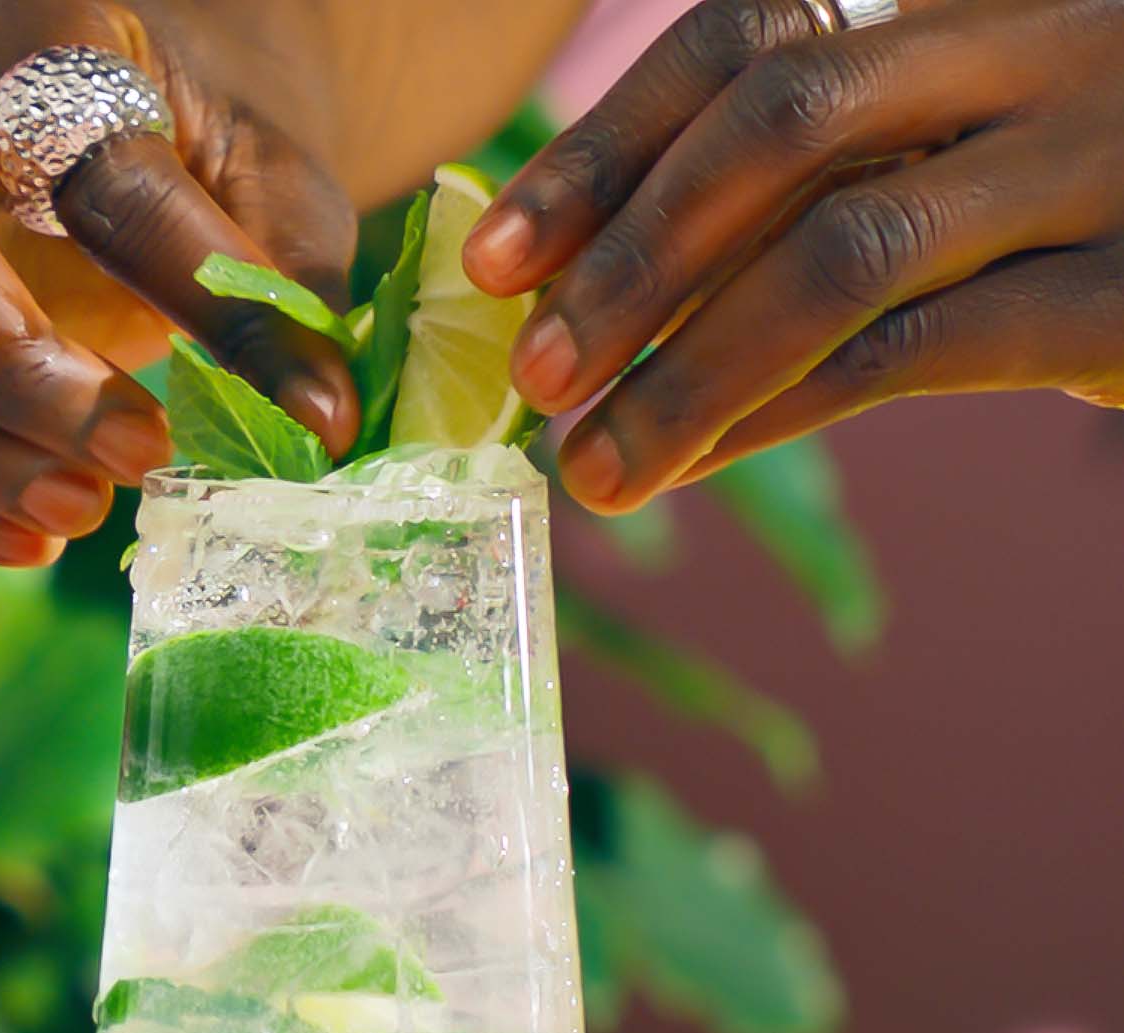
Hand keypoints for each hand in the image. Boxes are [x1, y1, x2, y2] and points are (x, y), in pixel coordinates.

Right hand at [0, 0, 359, 564]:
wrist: (150, 132)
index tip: (243, 407)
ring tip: (75, 515)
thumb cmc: (211, 157)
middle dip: (4, 377)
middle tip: (137, 460)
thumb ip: (281, 293)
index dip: (159, 284)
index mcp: (39, 40)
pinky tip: (14, 543)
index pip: (74, 150)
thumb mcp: (276, 195)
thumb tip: (313, 428)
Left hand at [465, 0, 1123, 512]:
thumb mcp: (935, 148)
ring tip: (593, 467)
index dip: (601, 151)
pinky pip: (912, 358)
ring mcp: (1099, 159)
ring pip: (846, 254)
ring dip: (690, 374)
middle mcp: (1039, 41)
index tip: (491, 263)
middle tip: (533, 374)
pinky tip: (695, 463)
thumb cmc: (1053, 211)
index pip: (747, 34)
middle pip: (785, 122)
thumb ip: (796, 181)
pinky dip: (778, 416)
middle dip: (631, 261)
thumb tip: (583, 293)